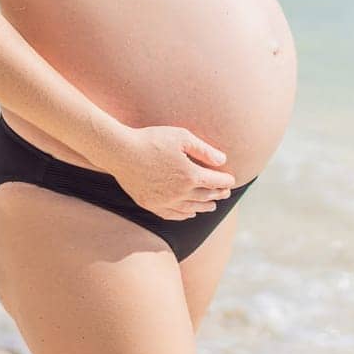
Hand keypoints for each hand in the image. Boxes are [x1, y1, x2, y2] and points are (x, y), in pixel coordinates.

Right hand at [111, 124, 235, 220]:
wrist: (121, 151)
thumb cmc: (152, 140)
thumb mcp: (182, 137)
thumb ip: (204, 150)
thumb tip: (223, 160)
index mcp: (190, 175)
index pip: (215, 182)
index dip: (225, 181)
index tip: (231, 180)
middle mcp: (180, 192)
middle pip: (205, 196)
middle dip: (217, 194)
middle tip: (225, 193)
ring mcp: (164, 201)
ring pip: (191, 208)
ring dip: (203, 207)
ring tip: (211, 206)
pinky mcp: (150, 204)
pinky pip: (172, 215)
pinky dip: (184, 216)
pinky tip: (189, 214)